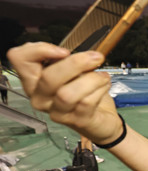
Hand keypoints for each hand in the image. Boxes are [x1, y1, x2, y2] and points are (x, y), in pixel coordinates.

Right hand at [7, 42, 121, 143]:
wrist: (102, 118)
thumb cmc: (84, 92)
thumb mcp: (72, 70)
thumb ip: (65, 59)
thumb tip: (68, 52)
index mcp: (34, 80)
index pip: (19, 58)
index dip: (39, 50)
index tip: (64, 51)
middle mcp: (40, 97)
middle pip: (48, 77)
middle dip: (75, 63)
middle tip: (96, 58)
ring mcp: (57, 112)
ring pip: (67, 94)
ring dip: (91, 79)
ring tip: (103, 75)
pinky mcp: (77, 121)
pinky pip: (86, 103)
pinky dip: (100, 89)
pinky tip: (105, 85)